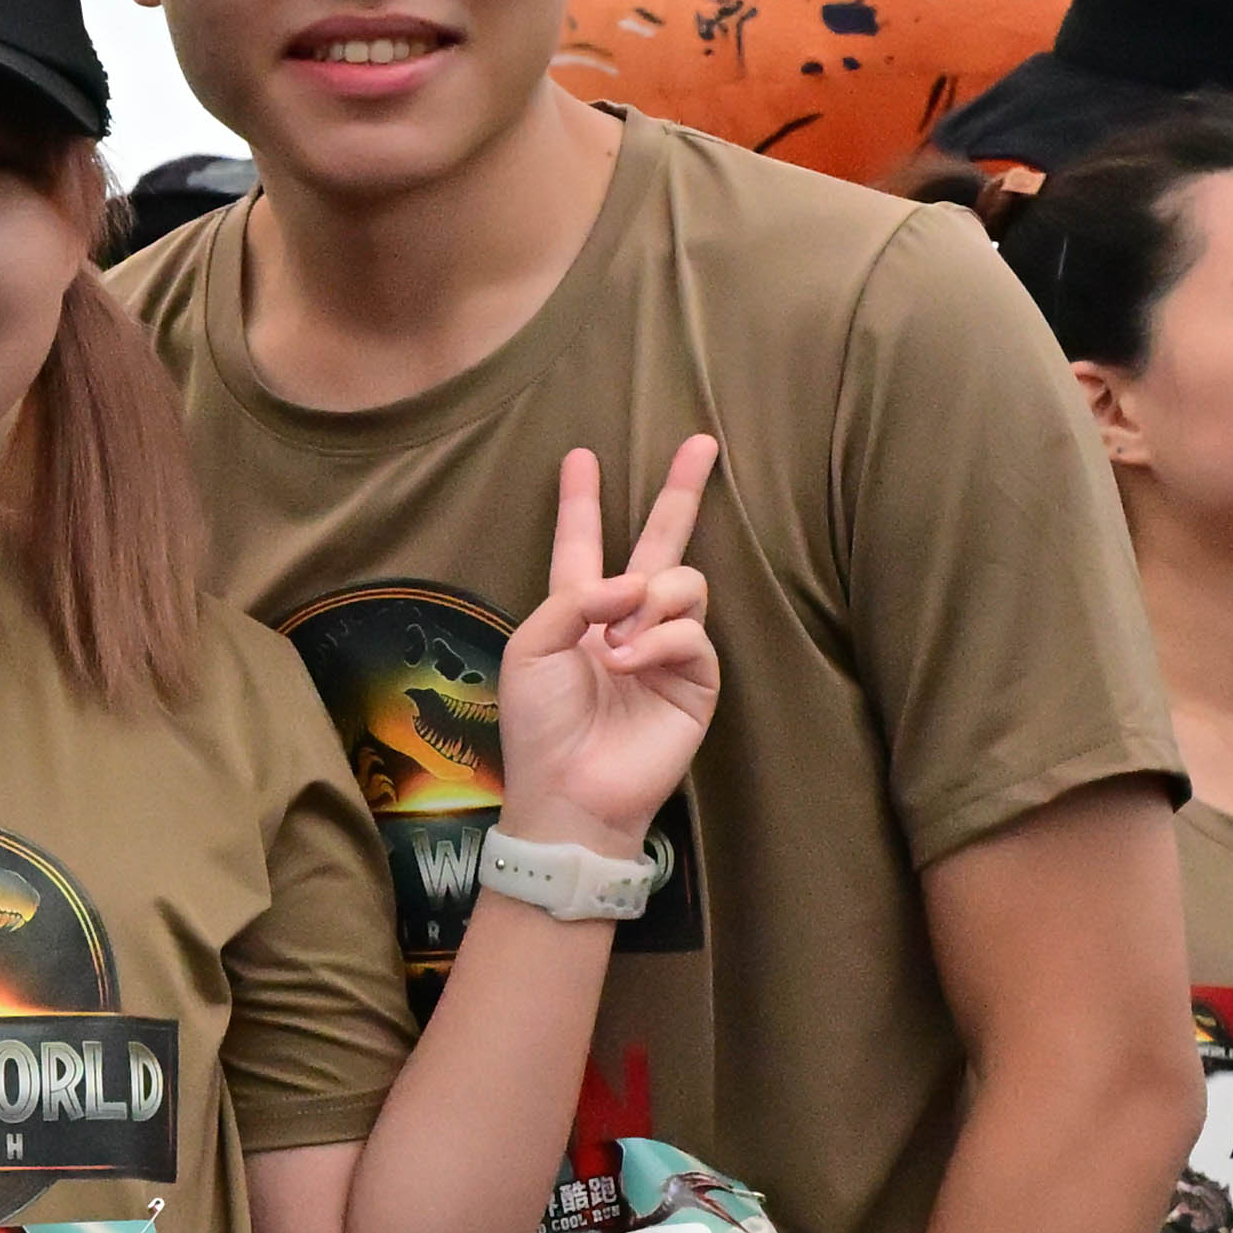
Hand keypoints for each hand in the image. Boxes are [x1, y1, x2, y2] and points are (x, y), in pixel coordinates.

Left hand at [494, 436, 720, 857]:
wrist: (571, 790)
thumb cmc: (540, 726)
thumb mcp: (531, 646)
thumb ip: (575, 597)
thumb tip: (636, 583)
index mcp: (577, 611)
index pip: (582, 543)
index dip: (580, 501)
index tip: (579, 455)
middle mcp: (626, 620)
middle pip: (661, 542)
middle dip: (682, 491)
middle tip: (701, 442)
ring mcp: (666, 647)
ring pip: (683, 581)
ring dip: (648, 601)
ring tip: (615, 643)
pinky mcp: (697, 678)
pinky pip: (692, 630)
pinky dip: (658, 639)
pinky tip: (629, 663)